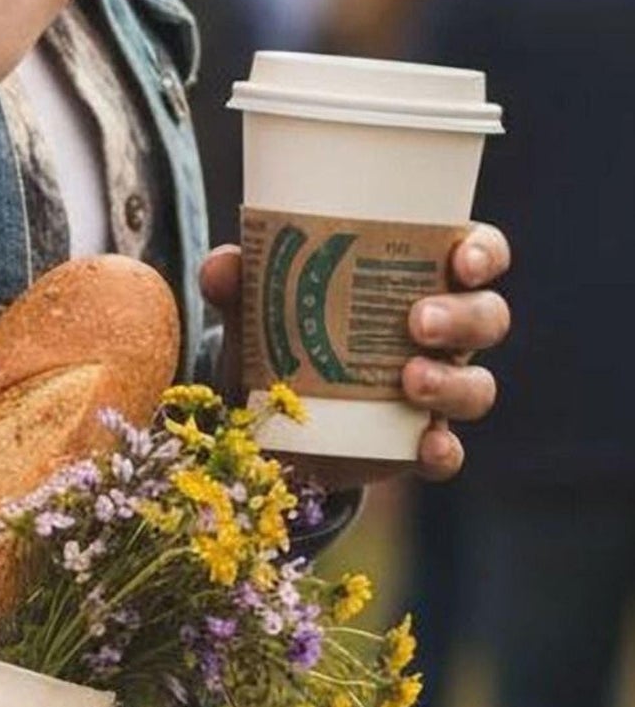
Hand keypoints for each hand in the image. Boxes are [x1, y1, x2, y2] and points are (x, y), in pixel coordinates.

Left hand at [201, 225, 512, 489]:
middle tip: (417, 321)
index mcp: (420, 284)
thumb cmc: (280, 346)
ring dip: (453, 380)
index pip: (476, 257)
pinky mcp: (411, 449)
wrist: (262, 430)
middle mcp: (441, 338)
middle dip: (463, 317)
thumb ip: (241, 286)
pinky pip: (447, 454)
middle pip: (487, 318)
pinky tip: (426, 447)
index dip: (483, 252)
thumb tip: (221, 264)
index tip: (461, 258)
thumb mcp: (257, 315)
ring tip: (411, 380)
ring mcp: (432, 396)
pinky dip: (443, 452)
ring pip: (476, 384)